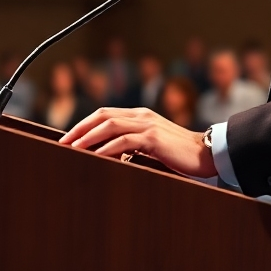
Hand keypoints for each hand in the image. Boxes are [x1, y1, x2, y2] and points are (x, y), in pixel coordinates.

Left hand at [61, 107, 217, 178]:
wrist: (207, 154)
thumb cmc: (179, 154)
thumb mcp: (152, 146)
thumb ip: (132, 145)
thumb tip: (107, 156)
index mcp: (140, 115)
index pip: (105, 114)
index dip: (84, 124)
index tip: (68, 138)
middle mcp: (142, 116)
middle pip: (103, 116)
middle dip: (80, 129)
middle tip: (63, 143)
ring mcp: (148, 125)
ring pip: (110, 125)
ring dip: (89, 137)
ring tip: (74, 148)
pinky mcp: (154, 138)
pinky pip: (126, 140)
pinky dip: (108, 147)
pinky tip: (97, 155)